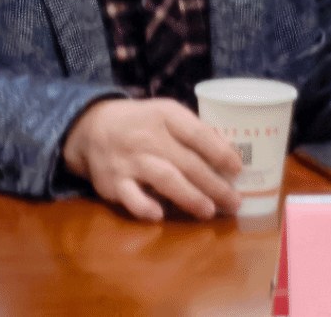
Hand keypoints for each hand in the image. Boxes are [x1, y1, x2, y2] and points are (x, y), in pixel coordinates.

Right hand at [62, 97, 242, 221]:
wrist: (92, 127)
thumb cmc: (141, 122)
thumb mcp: (166, 114)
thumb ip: (192, 131)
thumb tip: (229, 156)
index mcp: (165, 115)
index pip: (198, 133)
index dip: (221, 152)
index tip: (238, 169)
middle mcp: (148, 136)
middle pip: (187, 162)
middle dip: (215, 184)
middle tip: (234, 201)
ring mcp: (130, 160)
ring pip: (164, 179)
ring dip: (190, 197)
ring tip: (210, 211)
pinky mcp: (113, 182)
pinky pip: (131, 197)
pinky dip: (145, 207)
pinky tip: (160, 216)